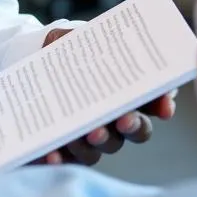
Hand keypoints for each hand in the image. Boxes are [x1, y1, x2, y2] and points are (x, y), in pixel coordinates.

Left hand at [37, 28, 177, 166]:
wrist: (32, 57)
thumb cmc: (65, 48)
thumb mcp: (77, 38)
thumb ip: (91, 39)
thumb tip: (101, 39)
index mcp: (126, 91)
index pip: (154, 101)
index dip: (162, 105)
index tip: (164, 107)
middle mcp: (115, 119)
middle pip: (136, 130)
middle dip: (133, 126)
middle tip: (124, 120)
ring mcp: (92, 135)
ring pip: (105, 147)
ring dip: (99, 142)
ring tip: (89, 133)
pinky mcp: (64, 146)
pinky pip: (67, 158)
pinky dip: (61, 158)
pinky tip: (52, 154)